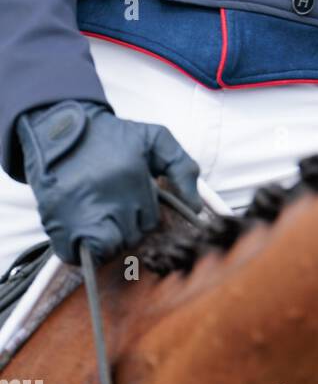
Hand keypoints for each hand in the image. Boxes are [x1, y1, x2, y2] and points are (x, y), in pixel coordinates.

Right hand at [15, 99, 200, 265]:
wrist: (65, 128)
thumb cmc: (113, 137)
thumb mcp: (155, 139)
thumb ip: (183, 167)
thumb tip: (196, 207)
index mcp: (132, 178)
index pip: (149, 222)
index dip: (143, 214)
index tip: (133, 200)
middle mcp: (108, 198)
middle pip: (129, 238)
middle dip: (127, 227)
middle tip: (116, 208)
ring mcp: (79, 212)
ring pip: (105, 250)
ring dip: (106, 241)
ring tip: (101, 219)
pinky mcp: (55, 220)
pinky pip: (74, 254)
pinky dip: (80, 250)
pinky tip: (83, 231)